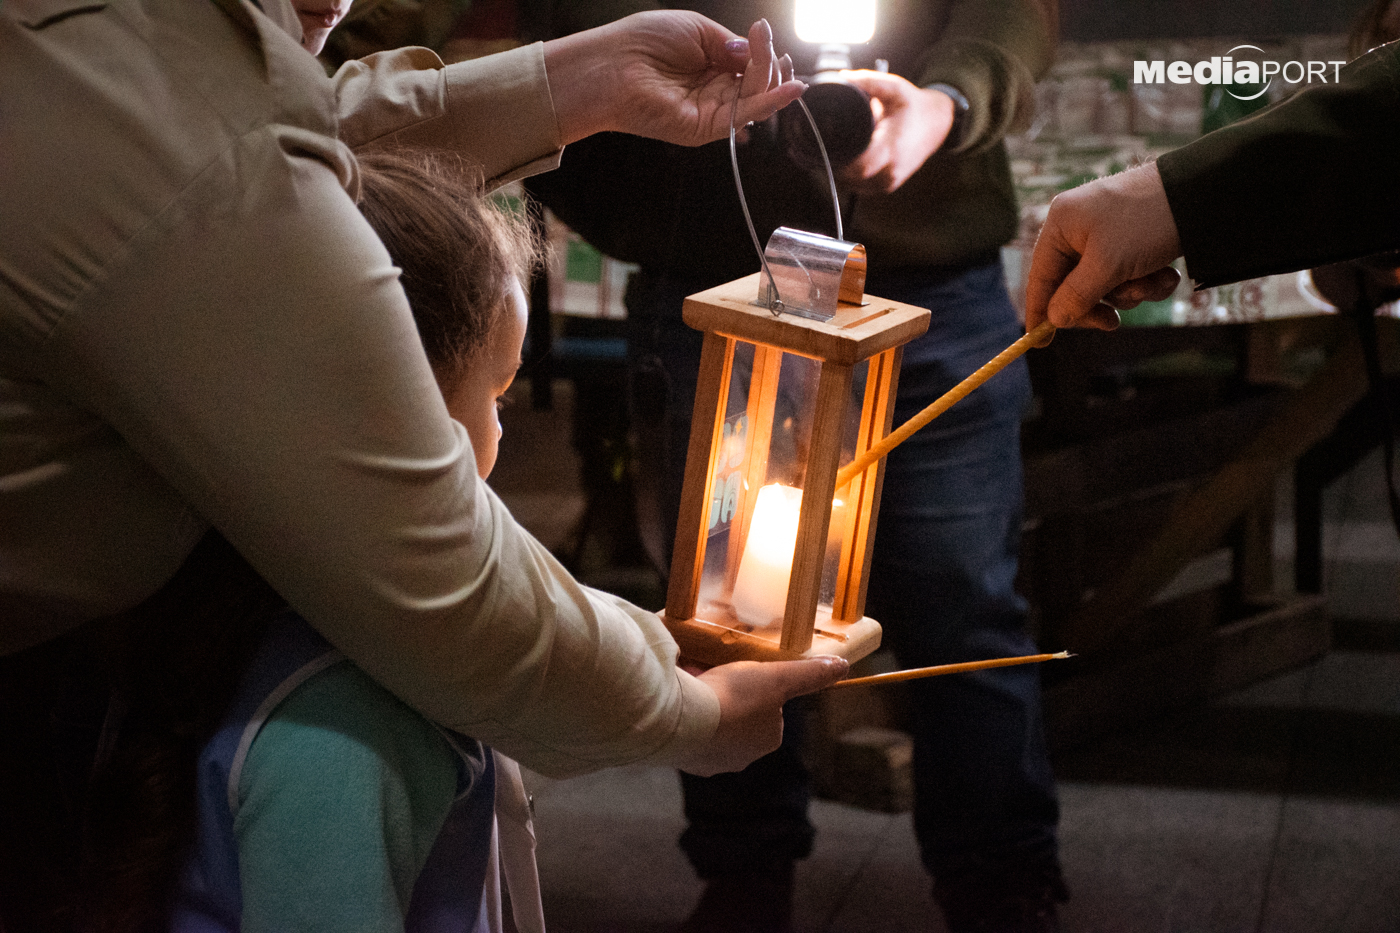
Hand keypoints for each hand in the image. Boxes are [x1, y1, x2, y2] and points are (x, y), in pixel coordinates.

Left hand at [543, 14, 804, 147]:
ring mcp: (711, 111)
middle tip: (766, 44)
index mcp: (709, 65)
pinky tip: (789, 89)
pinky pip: (744, 116)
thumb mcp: (698, 31)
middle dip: (770, 64)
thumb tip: (756, 53)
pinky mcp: (706, 128)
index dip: (763, 53)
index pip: (749, 65)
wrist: (614, 65)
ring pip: (756, 100)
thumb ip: (731, 45)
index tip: (764, 33)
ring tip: (777, 59)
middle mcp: (712, 90)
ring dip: (772, 80)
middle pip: (757, 83)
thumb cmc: (645, 41)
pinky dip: (770, 103)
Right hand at [671, 656, 848, 776]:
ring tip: (695, 684)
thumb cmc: (735, 697)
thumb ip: (810, 673)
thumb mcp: (778, 677)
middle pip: (739, 719)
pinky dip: (687, 717)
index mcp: (768, 740)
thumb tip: (843, 666)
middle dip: (729, 699)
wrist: (685, 719)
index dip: (756, 688)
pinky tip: (680, 701)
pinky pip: (689, 732)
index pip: (769, 710)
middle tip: (715, 676)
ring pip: (713, 727)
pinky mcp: (684, 758)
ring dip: (707, 707)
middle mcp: (742, 757)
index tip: (742, 674)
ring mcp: (711, 760)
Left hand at [837, 71, 954, 193]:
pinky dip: (853, 176)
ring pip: (854, 186)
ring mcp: (890, 182)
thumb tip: (842, 78)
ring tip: (848, 147)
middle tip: (832, 143)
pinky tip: (855, 157)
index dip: (840, 158)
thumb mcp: (894, 88)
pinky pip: (862, 187)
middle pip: (851, 179)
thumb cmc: (913, 105)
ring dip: (845, 170)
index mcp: (892, 148)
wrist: (937, 124)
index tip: (830, 144)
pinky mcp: (888, 186)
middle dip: (838, 163)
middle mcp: (891, 170)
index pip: (859, 167)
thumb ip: (868, 82)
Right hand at [1024, 163, 1184, 330]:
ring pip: (1106, 284)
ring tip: (1151, 281)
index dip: (1039, 310)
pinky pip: (1130, 275)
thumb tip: (1054, 320)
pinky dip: (1148, 281)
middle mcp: (1080, 228)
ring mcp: (1109, 234)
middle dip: (1100, 302)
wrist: (1202, 193)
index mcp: (1062, 225)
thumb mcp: (1107, 265)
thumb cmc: (1145, 223)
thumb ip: (1076, 296)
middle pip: (1074, 285)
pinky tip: (1166, 274)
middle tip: (1112, 323)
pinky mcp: (1135, 240)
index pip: (1041, 276)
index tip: (1039, 341)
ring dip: (1131, 292)